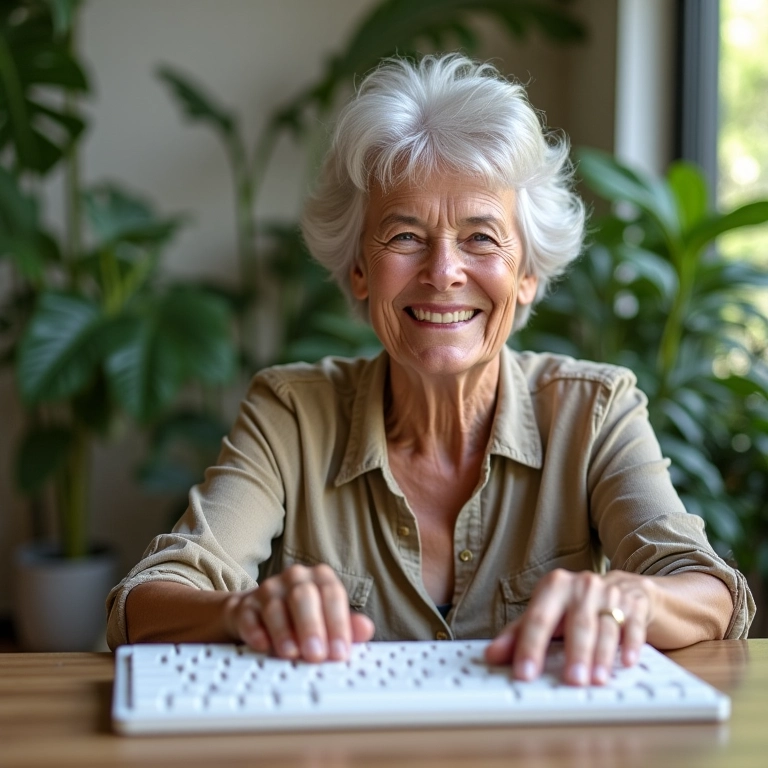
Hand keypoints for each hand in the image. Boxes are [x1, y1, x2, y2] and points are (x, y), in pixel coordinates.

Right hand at [224, 563, 374, 661]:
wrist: (260, 614)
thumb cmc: (302, 618)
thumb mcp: (328, 621)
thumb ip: (348, 626)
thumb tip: (366, 629)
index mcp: (321, 577)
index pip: (333, 595)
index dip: (338, 624)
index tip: (340, 652)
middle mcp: (295, 577)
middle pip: (304, 596)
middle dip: (311, 627)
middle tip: (316, 655)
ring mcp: (268, 589)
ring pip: (276, 607)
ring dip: (284, 632)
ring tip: (291, 654)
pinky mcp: (245, 605)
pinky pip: (249, 617)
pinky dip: (256, 632)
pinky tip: (263, 646)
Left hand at [485, 569, 652, 685]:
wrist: (621, 586)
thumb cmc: (574, 605)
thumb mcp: (546, 612)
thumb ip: (518, 633)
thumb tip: (491, 656)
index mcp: (555, 586)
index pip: (539, 618)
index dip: (530, 646)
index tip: (525, 672)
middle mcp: (582, 586)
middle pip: (577, 623)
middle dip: (575, 653)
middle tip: (571, 680)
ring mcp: (610, 594)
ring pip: (606, 627)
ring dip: (602, 655)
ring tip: (596, 680)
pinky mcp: (634, 606)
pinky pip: (633, 627)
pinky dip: (631, 645)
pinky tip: (628, 662)